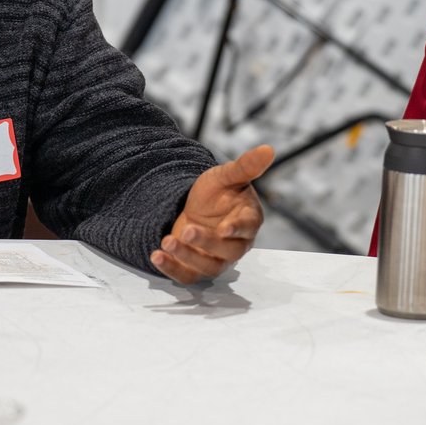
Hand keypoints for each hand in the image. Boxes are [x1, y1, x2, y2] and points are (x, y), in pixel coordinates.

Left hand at [152, 145, 273, 284]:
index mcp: (248, 220)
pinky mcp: (196, 269)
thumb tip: (269, 148)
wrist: (194, 207)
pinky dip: (171, 269)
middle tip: (187, 230)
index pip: (248, 227)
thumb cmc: (217, 193)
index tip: (224, 228)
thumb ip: (246, 166)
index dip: (237, 229)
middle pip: (227, 251)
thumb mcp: (226, 176)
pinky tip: (156, 256)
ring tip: (167, 240)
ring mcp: (216, 260)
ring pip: (207, 267)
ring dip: (186, 256)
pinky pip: (187, 275)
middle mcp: (235, 245)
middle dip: (207, 243)